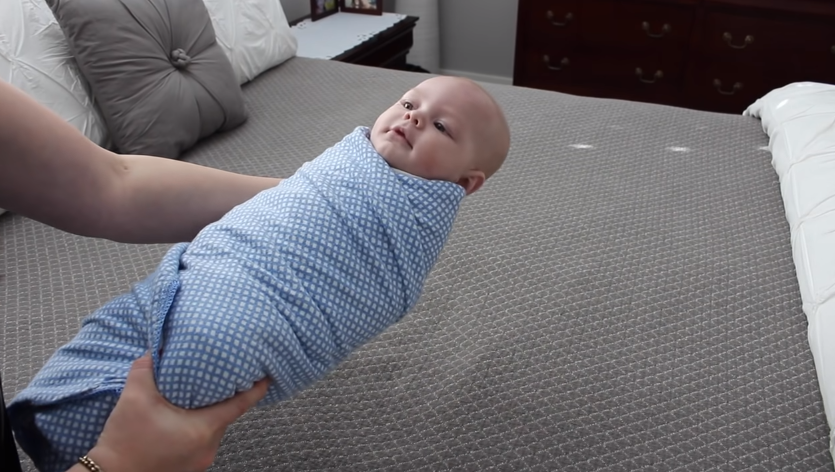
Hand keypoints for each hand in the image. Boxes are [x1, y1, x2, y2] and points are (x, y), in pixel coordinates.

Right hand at [86, 353, 268, 471]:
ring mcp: (200, 461)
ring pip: (213, 429)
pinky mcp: (188, 467)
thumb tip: (153, 350)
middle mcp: (208, 447)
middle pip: (226, 416)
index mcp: (204, 429)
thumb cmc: (124, 441)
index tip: (268, 375)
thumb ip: (146, 369)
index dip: (257, 389)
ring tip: (202, 395)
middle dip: (226, 397)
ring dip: (209, 413)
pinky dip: (199, 427)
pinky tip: (185, 417)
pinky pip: (202, 441)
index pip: (241, 405)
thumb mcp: (135, 398)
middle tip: (228, 376)